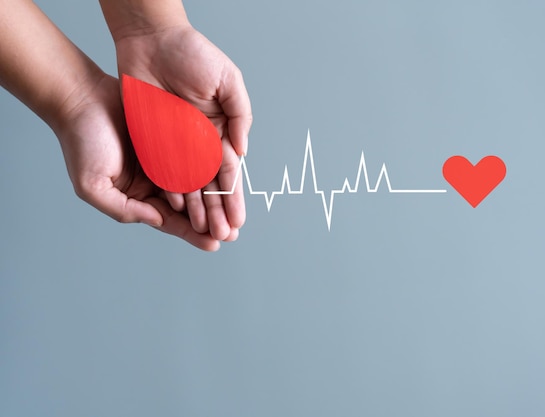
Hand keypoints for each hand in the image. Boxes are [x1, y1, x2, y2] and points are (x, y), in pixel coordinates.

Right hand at [54, 74, 223, 250]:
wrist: (81, 99)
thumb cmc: (80, 143)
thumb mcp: (93, 186)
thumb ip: (124, 208)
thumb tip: (158, 219)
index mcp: (136, 198)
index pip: (168, 221)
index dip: (191, 234)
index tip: (214, 244)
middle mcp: (154, 183)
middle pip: (188, 209)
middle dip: (211, 222)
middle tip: (233, 233)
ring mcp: (165, 161)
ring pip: (196, 186)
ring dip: (216, 200)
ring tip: (236, 213)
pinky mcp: (172, 140)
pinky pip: (196, 157)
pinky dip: (211, 168)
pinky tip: (229, 178)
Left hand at [114, 25, 252, 241]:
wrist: (150, 41)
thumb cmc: (193, 54)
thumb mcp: (228, 79)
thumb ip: (240, 114)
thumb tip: (242, 151)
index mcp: (220, 130)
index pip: (229, 172)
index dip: (234, 197)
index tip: (239, 220)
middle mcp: (199, 143)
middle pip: (210, 186)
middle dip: (219, 212)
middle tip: (225, 236)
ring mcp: (176, 145)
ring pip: (189, 186)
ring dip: (198, 210)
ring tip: (206, 234)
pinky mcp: (153, 142)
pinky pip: (163, 173)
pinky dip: (172, 193)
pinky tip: (180, 212)